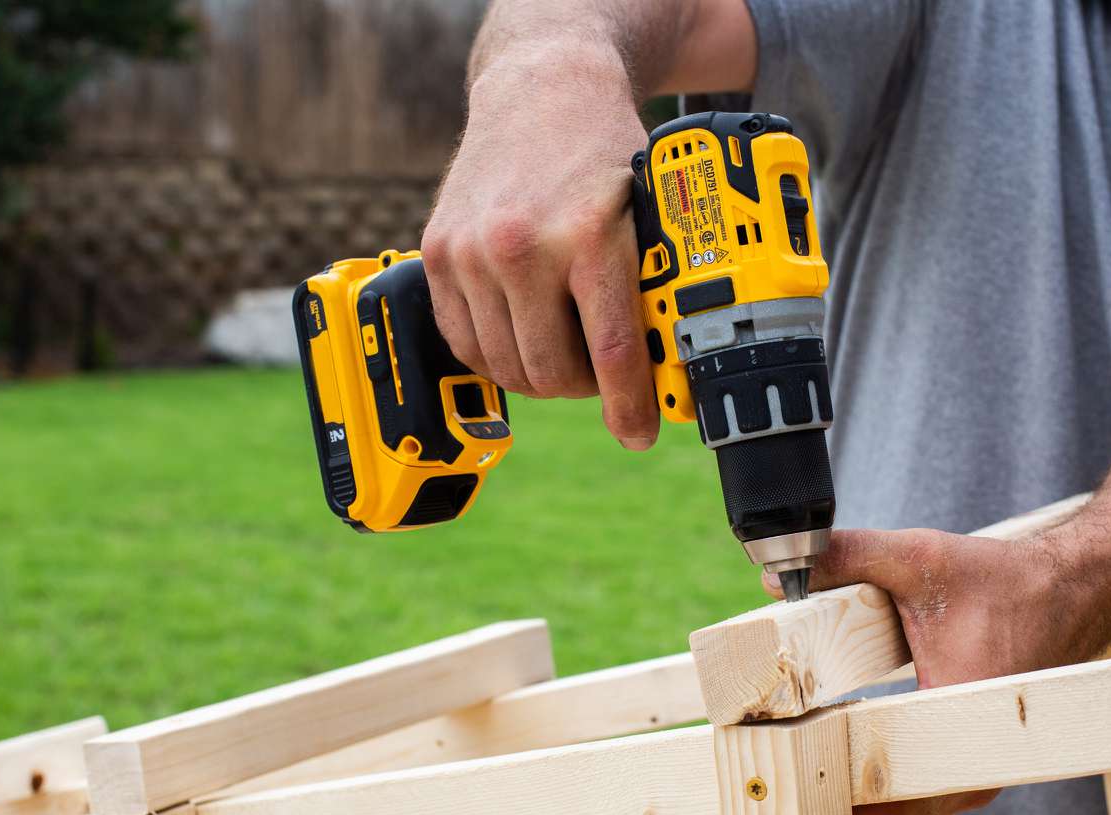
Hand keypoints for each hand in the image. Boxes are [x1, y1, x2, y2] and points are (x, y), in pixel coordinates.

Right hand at [421, 47, 659, 448]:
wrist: (541, 87)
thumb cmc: (604, 149)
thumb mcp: (649, 211)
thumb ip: (653, 285)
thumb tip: (672, 367)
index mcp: (588, 236)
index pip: (610, 353)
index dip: (629, 407)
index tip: (640, 432)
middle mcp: (521, 246)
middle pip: (552, 373)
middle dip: (585, 389)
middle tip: (605, 375)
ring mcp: (472, 251)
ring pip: (506, 366)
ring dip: (541, 375)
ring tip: (567, 351)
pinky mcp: (438, 253)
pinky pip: (464, 342)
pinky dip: (496, 356)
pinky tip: (524, 336)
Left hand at [765, 527, 1107, 814]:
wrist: (1073, 590)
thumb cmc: (1005, 582)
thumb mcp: (920, 558)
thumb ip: (848, 558)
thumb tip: (776, 573)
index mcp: (959, 726)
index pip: (889, 800)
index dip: (830, 795)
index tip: (783, 774)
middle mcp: (974, 768)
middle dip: (828, 805)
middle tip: (774, 774)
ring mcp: (973, 773)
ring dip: (849, 801)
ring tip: (792, 766)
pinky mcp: (968, 763)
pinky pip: (914, 797)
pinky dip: (872, 789)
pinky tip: (831, 756)